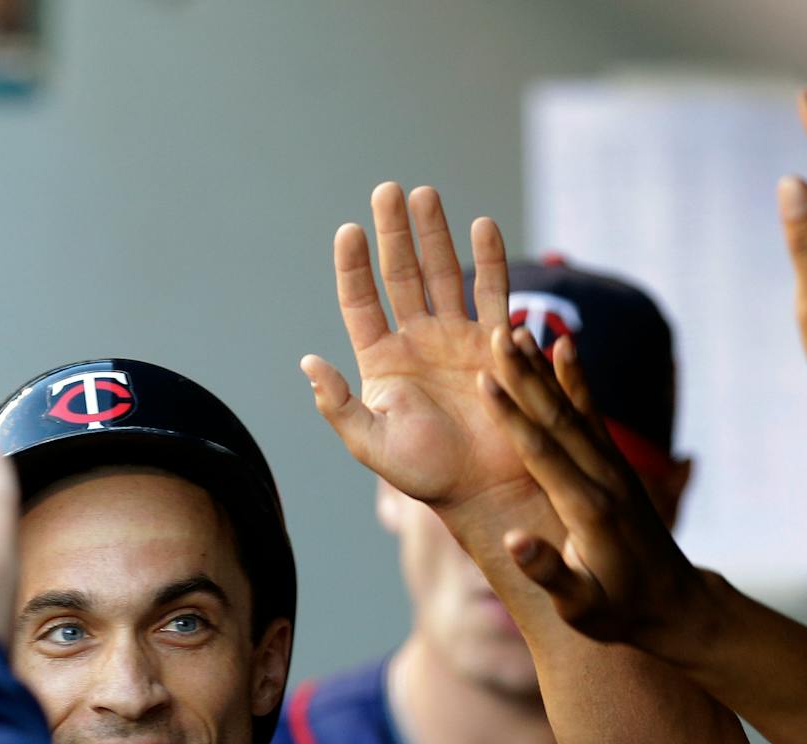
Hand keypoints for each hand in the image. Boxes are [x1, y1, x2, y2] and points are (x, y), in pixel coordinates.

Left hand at [302, 183, 528, 511]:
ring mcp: (458, 339)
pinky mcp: (497, 344)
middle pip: (401, 275)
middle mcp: (418, 342)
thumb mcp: (372, 445)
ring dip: (435, 234)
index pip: (361, 302)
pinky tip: (482, 225)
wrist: (488, 491)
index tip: (348, 230)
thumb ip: (339, 405)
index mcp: (382, 361)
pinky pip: (493, 292)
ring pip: (444, 273)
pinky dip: (490, 259)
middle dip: (394, 232)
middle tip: (388, 190)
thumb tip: (309, 362)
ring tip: (426, 194)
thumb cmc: (428, 474)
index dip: (353, 266)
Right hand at [481, 324, 703, 663]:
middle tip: (496, 334)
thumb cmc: (620, 612)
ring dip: (544, 368)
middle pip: (557, 417)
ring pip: (573, 407)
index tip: (484, 380)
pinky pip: (592, 414)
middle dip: (525, 375)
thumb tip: (513, 542)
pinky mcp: (617, 465)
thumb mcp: (581, 606)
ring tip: (519, 329)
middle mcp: (603, 478)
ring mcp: (613, 468)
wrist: (674, 605)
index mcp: (587, 509)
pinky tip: (565, 348)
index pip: (543, 453)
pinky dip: (577, 379)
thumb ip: (548, 573)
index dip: (512, 416)